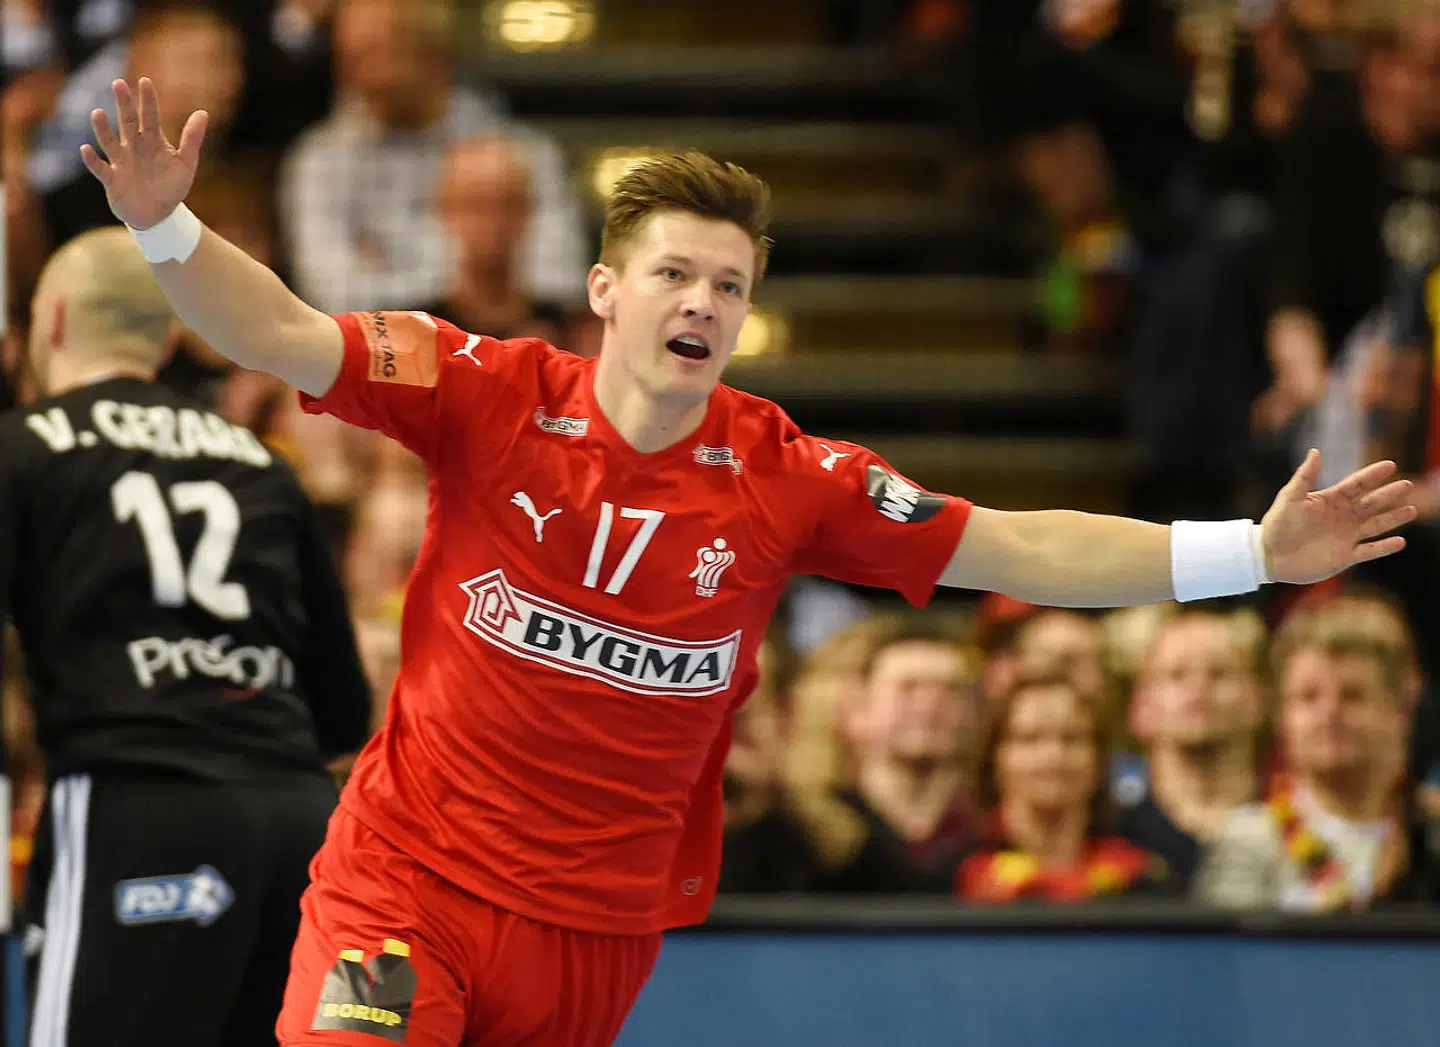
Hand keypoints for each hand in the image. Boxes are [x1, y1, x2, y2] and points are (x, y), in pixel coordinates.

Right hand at [80, 77, 207, 230]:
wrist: (158, 215)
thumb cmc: (171, 187)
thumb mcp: (186, 164)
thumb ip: (192, 139)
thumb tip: (203, 112)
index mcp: (153, 141)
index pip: (150, 117)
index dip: (148, 101)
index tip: (145, 81)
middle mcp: (134, 147)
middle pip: (127, 122)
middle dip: (123, 104)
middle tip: (119, 84)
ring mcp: (121, 162)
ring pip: (110, 141)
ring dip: (103, 129)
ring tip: (98, 113)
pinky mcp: (112, 179)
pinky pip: (99, 168)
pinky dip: (92, 160)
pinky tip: (86, 148)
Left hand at [1260, 449, 1417, 584]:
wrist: (1268, 556)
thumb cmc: (1277, 525)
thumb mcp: (1290, 498)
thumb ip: (1305, 477)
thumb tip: (1316, 451)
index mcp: (1330, 500)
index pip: (1357, 484)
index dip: (1373, 475)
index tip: (1390, 464)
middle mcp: (1342, 517)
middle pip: (1372, 503)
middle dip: (1389, 494)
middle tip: (1407, 485)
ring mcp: (1346, 536)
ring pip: (1376, 525)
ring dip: (1394, 518)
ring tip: (1412, 510)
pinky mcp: (1345, 556)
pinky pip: (1370, 550)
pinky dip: (1385, 547)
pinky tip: (1400, 541)